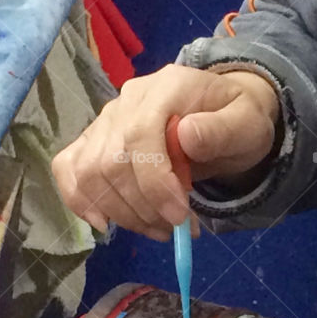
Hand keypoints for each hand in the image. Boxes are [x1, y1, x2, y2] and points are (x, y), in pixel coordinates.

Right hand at [52, 65, 279, 238]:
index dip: (154, 184)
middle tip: (174, 229)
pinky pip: (68, 168)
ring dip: (120, 213)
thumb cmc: (236, 119)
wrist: (222, 112)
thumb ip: (223, 129)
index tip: (179, 217)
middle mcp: (127, 100)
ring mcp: (106, 119)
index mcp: (166, 88)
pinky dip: (79, 200)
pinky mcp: (94, 139)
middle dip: (142, 208)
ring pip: (89, 172)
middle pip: (110, 162)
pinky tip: (106, 223)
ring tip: (157, 229)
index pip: (139, 136)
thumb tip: (187, 137)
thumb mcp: (248, 124)